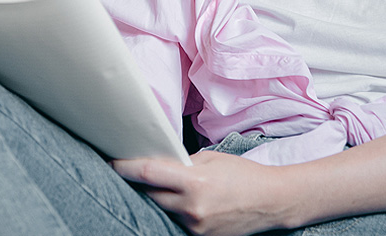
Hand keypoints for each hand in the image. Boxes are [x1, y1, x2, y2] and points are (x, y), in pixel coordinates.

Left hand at [111, 152, 293, 235]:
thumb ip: (181, 163)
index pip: (148, 174)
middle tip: (128, 170)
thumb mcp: (211, 159)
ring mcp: (196, 226)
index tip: (112, 161)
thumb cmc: (243, 174)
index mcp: (194, 182)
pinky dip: (173, 209)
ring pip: (162, 209)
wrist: (272, 202)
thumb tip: (156, 164)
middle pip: (149, 194)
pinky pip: (176, 220)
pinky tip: (178, 200)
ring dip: (156, 197)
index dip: (125, 167)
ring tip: (158, 185)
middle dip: (137, 183)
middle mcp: (192, 208)